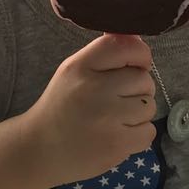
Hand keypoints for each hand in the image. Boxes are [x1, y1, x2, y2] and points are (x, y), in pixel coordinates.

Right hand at [29, 33, 157, 184]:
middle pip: (143, 79)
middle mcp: (95, 89)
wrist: (40, 150)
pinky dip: (138, 134)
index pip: (127, 46)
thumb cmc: (62, 106)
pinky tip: (118, 135)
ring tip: (114, 119)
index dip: (140, 55)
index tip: (135, 66)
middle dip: (137, 89)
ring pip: (149, 106)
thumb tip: (137, 38)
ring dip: (138, 113)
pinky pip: (148, 131)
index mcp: (80, 67)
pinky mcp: (116, 145)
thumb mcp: (73, 71)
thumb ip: (104, 54)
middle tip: (116, 100)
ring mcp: (107, 118)